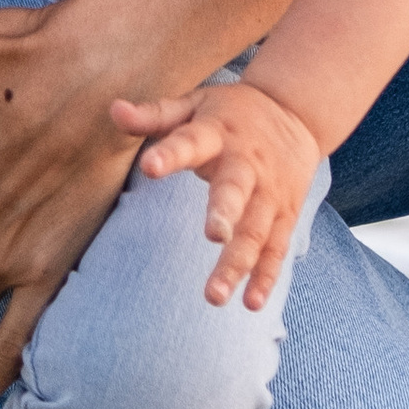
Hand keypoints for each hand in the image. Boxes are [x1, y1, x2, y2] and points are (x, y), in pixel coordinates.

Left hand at [110, 80, 319, 313]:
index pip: (190, 142)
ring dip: (238, 263)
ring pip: (255, 231)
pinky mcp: (285, 215)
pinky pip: (276, 249)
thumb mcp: (193, 105)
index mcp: (218, 133)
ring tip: (215, 296)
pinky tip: (252, 303)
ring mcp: (269, 193)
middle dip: (225, 212)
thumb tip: (112, 110)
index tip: (149, 166)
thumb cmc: (231, 113)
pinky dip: (266, 276)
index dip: (170, 153)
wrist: (296, 111)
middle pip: (236, 190)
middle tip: (212, 235)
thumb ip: (154, 115)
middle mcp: (246, 164)